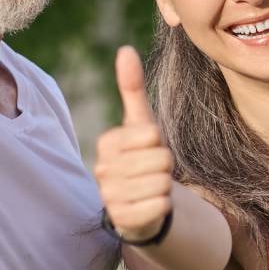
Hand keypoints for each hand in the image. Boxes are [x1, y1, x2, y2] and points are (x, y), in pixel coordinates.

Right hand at [95, 46, 174, 243]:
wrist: (141, 205)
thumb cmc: (142, 158)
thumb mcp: (141, 125)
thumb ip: (132, 89)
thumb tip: (125, 49)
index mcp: (106, 143)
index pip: (153, 135)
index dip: (161, 144)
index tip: (150, 150)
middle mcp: (102, 169)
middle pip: (161, 160)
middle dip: (166, 166)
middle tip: (154, 172)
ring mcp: (109, 197)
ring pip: (162, 184)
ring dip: (166, 187)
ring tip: (152, 188)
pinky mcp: (121, 220)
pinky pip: (159, 206)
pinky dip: (164, 206)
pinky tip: (153, 206)